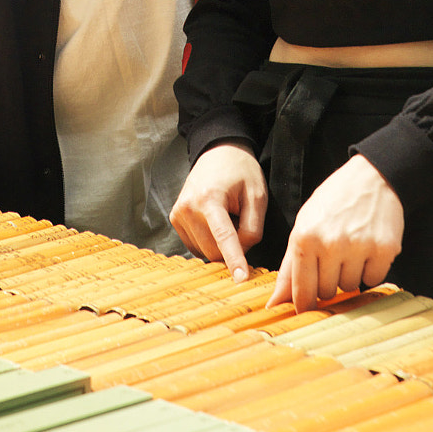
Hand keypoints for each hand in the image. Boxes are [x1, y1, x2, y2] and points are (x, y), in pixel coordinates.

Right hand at [170, 143, 267, 281]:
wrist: (218, 152)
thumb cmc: (241, 171)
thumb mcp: (257, 196)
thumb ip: (252, 228)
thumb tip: (241, 253)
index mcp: (210, 198)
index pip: (224, 237)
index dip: (234, 260)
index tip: (241, 279)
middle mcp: (188, 207)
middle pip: (213, 250)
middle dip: (233, 248)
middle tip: (242, 224)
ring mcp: (178, 213)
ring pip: (204, 251)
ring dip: (220, 245)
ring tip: (227, 218)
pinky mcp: (175, 219)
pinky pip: (196, 245)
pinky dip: (210, 241)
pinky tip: (215, 223)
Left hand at [268, 153, 403, 311]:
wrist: (371, 178)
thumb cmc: (332, 202)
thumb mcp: (303, 225)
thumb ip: (289, 266)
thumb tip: (276, 303)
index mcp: (304, 237)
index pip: (301, 289)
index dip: (304, 305)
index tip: (305, 311)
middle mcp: (330, 244)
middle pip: (326, 292)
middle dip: (327, 282)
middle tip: (332, 258)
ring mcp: (358, 247)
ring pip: (349, 287)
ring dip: (348, 275)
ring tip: (349, 249)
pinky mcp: (384, 250)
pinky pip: (373, 280)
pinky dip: (370, 270)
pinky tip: (367, 249)